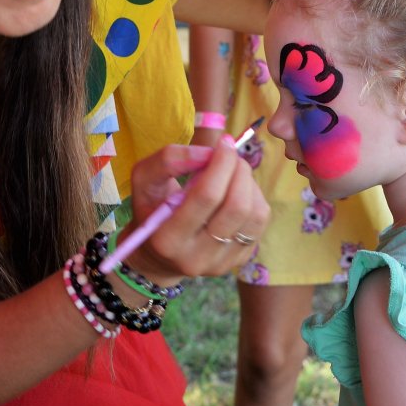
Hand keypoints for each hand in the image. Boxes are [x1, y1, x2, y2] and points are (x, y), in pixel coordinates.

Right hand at [125, 138, 266, 286]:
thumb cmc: (151, 209)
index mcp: (168, 239)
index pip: (206, 196)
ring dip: (249, 183)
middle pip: (236, 206)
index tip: (224, 143)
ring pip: (254, 215)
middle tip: (231, 154)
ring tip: (234, 172)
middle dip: (239, 170)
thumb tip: (209, 152)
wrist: (158, 253)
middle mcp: (196, 257)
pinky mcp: (239, 260)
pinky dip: (255, 198)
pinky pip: (260, 223)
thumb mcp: (144, 180)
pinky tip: (238, 191)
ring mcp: (221, 263)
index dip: (221, 163)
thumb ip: (169, 160)